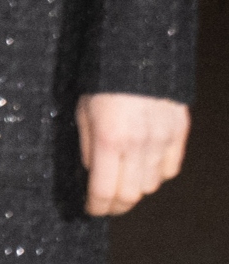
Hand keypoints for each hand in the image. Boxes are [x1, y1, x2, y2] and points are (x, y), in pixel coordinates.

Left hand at [78, 92, 189, 216]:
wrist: (140, 52)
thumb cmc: (103, 80)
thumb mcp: (83, 110)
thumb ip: (89, 145)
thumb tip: (94, 173)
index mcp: (110, 139)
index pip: (104, 190)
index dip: (97, 207)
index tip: (91, 211)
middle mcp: (139, 144)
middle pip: (131, 194)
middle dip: (116, 204)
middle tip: (106, 204)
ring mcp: (163, 139)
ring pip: (152, 185)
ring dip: (135, 189)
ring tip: (123, 184)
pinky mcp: (180, 131)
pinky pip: (171, 168)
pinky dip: (157, 174)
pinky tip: (144, 167)